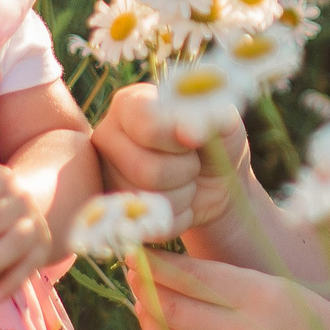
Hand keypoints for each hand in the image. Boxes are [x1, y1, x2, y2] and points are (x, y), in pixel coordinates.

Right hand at [94, 81, 250, 234]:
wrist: (217, 180)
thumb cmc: (216, 141)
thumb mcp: (223, 120)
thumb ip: (210, 117)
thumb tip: (188, 133)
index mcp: (130, 104)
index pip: (146, 125)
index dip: (178, 139)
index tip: (194, 138)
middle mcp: (107, 137)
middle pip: (145, 170)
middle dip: (184, 171)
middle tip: (192, 162)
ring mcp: (106, 177)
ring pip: (147, 200)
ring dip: (183, 195)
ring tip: (186, 179)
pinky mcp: (115, 211)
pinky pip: (149, 226)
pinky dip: (178, 218)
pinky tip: (181, 202)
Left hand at [126, 253, 329, 329]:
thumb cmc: (305, 319)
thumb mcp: (272, 286)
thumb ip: (223, 281)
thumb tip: (167, 272)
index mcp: (257, 296)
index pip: (189, 277)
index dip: (155, 266)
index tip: (135, 254)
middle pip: (170, 309)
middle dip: (144, 290)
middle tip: (133, 277)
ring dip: (147, 321)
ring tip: (143, 306)